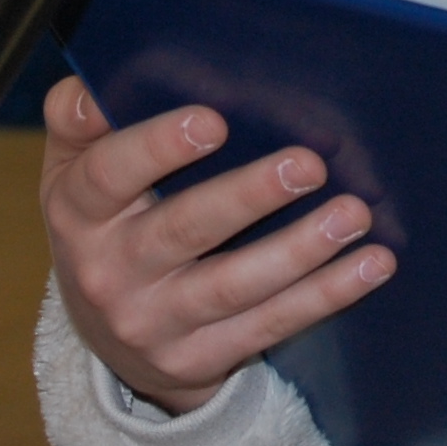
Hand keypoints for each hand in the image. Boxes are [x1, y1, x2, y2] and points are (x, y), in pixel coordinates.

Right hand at [40, 76, 395, 411]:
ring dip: (300, 249)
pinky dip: (324, 295)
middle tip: (309, 165)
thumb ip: (81, 120)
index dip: (157, 147)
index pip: (109, 175)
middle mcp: (108, 271)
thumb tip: (91, 86)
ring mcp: (153, 322)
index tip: (213, 121)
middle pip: (182, 229)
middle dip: (249, 196)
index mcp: (78, 210)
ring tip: (352, 214)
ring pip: (233, 285)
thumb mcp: (76, 170)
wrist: (107, 335)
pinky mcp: (196, 359)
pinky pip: (268, 324)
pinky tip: (370, 264)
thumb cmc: (107, 220)